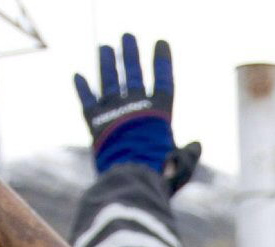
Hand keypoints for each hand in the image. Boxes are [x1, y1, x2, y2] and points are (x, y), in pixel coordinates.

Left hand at [74, 33, 176, 174]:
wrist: (131, 182)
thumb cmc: (161, 176)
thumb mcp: (183, 165)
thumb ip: (189, 153)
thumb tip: (196, 145)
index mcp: (159, 114)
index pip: (162, 80)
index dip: (162, 61)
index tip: (161, 42)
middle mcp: (135, 107)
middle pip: (132, 72)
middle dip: (130, 53)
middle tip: (127, 36)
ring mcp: (114, 113)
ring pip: (109, 81)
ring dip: (106, 63)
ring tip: (104, 47)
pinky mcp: (96, 124)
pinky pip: (88, 101)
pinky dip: (82, 89)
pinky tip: (77, 76)